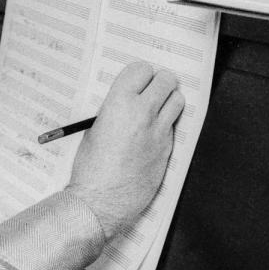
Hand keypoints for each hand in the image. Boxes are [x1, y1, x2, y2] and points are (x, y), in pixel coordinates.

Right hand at [65, 61, 183, 239]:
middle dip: (158, 82)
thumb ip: (112, 111)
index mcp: (119, 104)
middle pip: (165, 80)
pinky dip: (166, 122)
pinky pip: (173, 124)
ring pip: (178, 99)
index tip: (135, 80)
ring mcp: (159, 130)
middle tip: (150, 89)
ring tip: (156, 107)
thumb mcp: (92, 130)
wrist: (102, 199)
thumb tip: (124, 102)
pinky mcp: (168, 147)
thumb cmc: (90, 168)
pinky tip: (152, 131)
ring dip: (168, 99)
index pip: (140, 69)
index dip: (138, 74)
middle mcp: (143, 113)